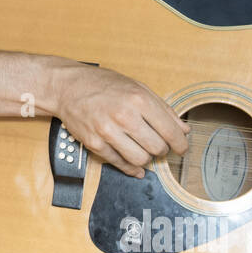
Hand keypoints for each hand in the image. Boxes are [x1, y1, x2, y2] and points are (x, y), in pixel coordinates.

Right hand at [51, 63, 189, 177]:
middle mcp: (124, 116)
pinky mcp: (94, 144)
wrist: (68, 87)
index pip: (170, 132)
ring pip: (140, 160)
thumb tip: (183, 130)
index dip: (181, 144)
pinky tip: (135, 166)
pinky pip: (119, 163)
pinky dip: (131, 168)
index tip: (181, 148)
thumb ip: (163, 109)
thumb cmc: (103, 85)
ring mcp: (107, 131)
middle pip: (157, 148)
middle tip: (159, 146)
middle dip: (162, 150)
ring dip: (146, 159)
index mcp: (139, 100)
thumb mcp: (138, 88)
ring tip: (144, 151)